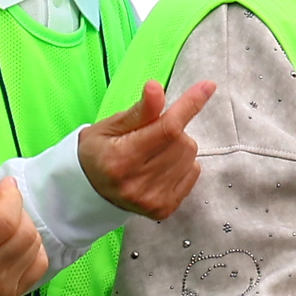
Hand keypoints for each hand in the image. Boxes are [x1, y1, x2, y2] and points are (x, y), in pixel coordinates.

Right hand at [0, 172, 46, 295]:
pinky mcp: (8, 295)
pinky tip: (5, 242)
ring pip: (34, 245)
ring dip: (20, 226)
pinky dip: (28, 246)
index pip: (6, 220)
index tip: (1, 185)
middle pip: (25, 233)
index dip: (10, 195)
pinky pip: (39, 263)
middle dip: (14, 210)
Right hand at [76, 79, 219, 221]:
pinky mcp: (164, 209)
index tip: (207, 87)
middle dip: (173, 129)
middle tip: (151, 134)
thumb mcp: (110, 126)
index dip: (189, 105)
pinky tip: (160, 167)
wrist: (88, 191)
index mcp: (121, 158)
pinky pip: (193, 173)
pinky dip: (182, 164)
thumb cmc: (98, 152)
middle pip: (181, 141)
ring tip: (153, 152)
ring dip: (178, 147)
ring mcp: (152, 199)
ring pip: (190, 157)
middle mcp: (137, 183)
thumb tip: (156, 87)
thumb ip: (139, 110)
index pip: (167, 128)